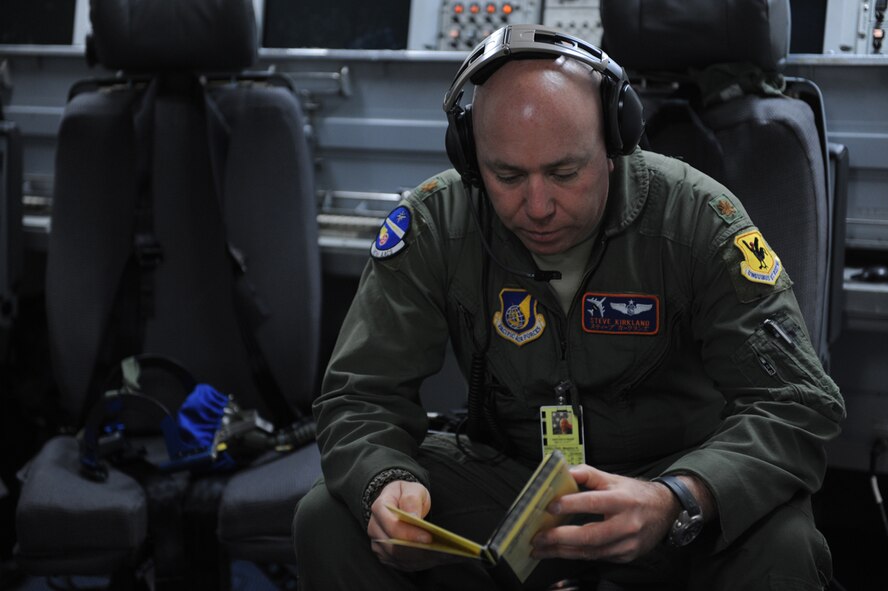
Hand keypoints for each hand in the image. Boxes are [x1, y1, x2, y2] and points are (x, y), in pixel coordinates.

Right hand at [367, 480, 462, 571]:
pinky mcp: (383, 553)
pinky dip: (414, 564)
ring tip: (437, 557)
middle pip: (393, 546)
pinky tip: (429, 560)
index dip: (410, 534)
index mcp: (380, 507)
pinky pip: (398, 563)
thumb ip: (412, 500)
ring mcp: (377, 541)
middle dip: (416, 550)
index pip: (392, 525)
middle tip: (437, 552)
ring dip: (416, 560)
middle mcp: (374, 526)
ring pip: (396, 557)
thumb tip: (414, 518)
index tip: (428, 538)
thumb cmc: (406, 494)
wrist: (399, 501)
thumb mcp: (412, 489)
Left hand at [531, 465, 677, 562]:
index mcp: (623, 500)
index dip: (572, 505)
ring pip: (592, 551)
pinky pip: (598, 557)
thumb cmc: (635, 494)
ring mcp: (628, 543)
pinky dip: (577, 555)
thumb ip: (588, 474)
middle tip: (539, 536)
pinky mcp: (626, 555)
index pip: (594, 502)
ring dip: (563, 551)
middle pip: (591, 535)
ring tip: (542, 549)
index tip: (551, 506)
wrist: (665, 511)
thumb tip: (564, 471)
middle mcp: (627, 524)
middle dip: (561, 537)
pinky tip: (560, 551)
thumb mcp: (613, 479)